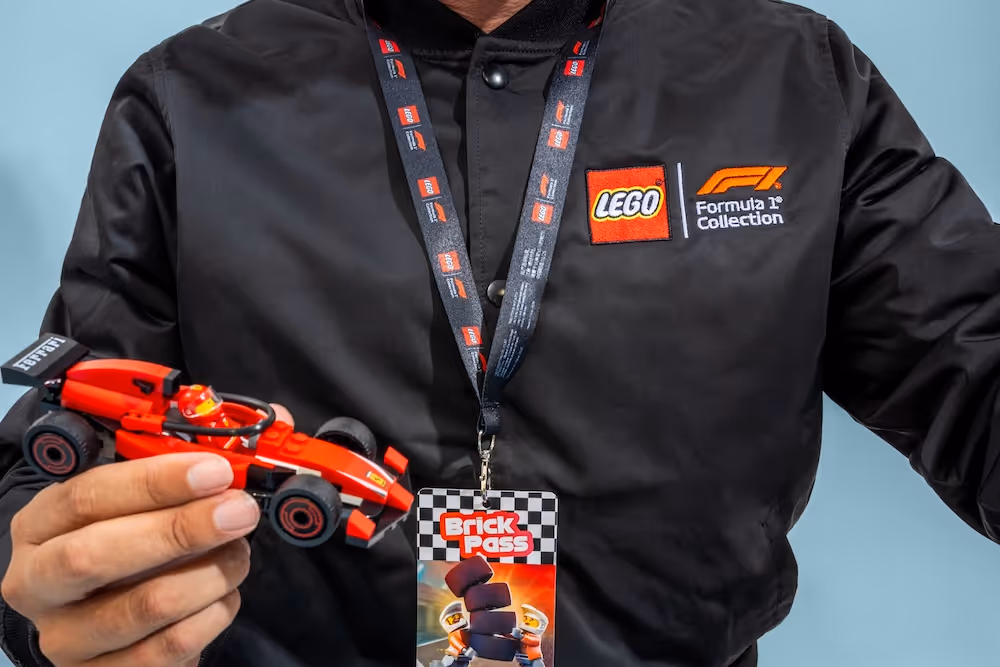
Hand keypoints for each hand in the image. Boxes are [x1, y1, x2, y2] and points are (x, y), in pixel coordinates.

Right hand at [1, 451, 260, 666]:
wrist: (109, 626)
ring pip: (143, 605)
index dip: (155, 482)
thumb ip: (194, 462)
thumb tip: (272, 420)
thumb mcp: (145, 501)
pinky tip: (224, 595)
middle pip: (97, 555)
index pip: (88, 496)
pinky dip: (212, 616)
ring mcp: (65, 637)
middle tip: (239, 511)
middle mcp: (39, 582)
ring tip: (238, 554)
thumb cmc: (132, 545)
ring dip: (210, 574)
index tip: (215, 471)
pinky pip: (167, 649)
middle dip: (181, 528)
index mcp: (43, 524)